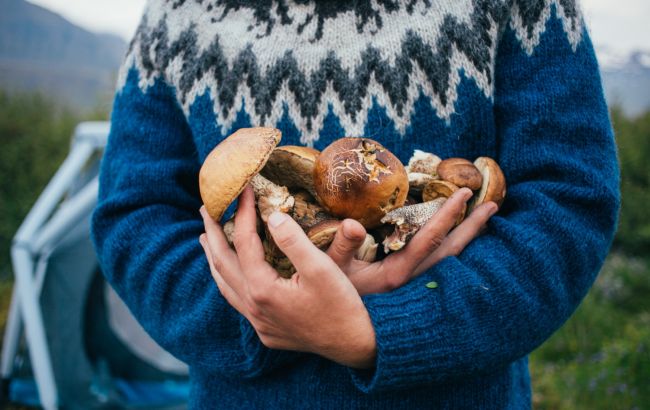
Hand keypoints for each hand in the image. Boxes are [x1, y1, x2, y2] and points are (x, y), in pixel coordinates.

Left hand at [199, 186, 375, 368]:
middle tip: (206, 208)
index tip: (243, 189)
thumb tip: (271, 215)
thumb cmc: (342, 305)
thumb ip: (293, 240)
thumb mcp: (322, 268)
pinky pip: (236, 299)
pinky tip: (231, 273)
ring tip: (206, 237)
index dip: (242, 212)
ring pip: (224, 284)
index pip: (244, 241)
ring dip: (214, 258)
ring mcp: (257, 322)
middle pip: (222, 262)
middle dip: (213, 232)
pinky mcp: (265, 330)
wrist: (354, 346)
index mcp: (263, 289)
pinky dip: (228, 279)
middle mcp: (253, 307)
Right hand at [326, 189, 497, 294]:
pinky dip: (456, 254)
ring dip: (468, 241)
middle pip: (450, 252)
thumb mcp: (329, 270)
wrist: (339, 332)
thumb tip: (353, 223)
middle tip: (492, 204)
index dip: (448, 214)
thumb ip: (342, 246)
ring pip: (450, 262)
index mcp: (396, 274)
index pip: (429, 238)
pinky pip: (442, 269)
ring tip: (485, 222)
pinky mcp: (412, 292)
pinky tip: (461, 245)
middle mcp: (411, 282)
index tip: (464, 193)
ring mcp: (414, 288)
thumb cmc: (329, 296)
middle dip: (472, 227)